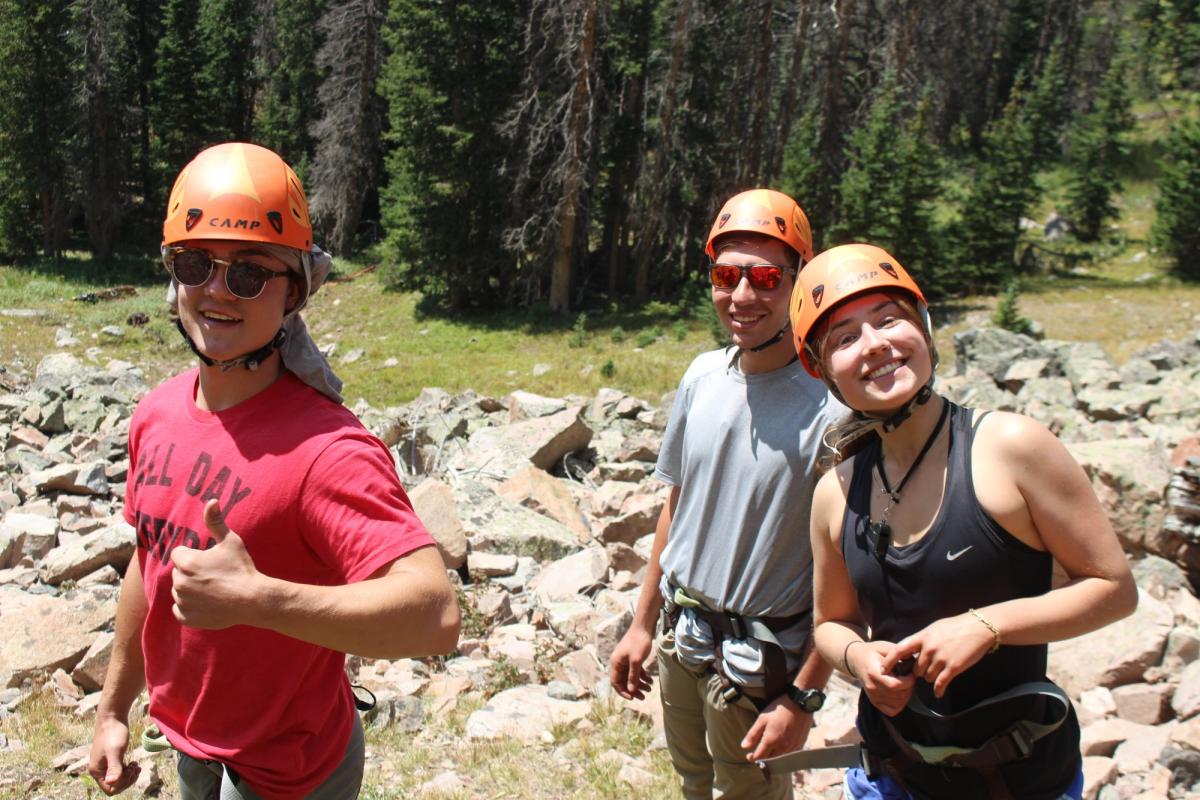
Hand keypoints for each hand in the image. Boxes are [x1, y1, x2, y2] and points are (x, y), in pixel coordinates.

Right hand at [88, 716, 139, 794]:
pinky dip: (128, 770)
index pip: (110, 789)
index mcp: (97, 771)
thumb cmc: (113, 733)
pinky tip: (135, 764)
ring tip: (136, 766)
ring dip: (129, 776)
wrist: (113, 717)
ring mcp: (106, 764)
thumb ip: (114, 767)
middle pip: (115, 786)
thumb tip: (112, 782)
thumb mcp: (115, 750)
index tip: (129, 772)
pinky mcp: (112, 758)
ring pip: (119, 779)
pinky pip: (120, 771)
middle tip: (135, 768)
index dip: (122, 784)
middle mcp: (99, 770)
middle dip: (127, 780)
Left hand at [170, 500, 261, 628]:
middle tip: (213, 575)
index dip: (193, 555)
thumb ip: (215, 522)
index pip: (178, 554)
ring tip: (213, 589)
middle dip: (191, 572)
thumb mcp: (231, 541)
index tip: (209, 560)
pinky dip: (190, 608)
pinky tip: (208, 603)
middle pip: (178, 573)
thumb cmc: (241, 568)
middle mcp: (180, 583)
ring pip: (179, 591)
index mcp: (187, 563)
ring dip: (190, 590)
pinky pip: (180, 610)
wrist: (253, 599)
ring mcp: (183, 602)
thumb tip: (212, 501)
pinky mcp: (187, 617)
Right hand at [609, 624, 654, 699]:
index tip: (632, 698)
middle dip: (633, 689)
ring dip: (639, 684)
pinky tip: (651, 681)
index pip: (616, 682)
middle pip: (624, 681)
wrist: (644, 627)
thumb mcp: (636, 661)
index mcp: (616, 663)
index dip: (623, 691)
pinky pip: (636, 671)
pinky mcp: (633, 657)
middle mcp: (619, 662)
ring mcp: (626, 660)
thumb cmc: (639, 642)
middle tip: (643, 697)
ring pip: (631, 677)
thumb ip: (633, 676)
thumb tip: (631, 690)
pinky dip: (642, 676)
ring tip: (650, 690)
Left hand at [741, 695, 814, 761]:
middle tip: (758, 754)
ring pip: (781, 759)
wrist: (800, 703)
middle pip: (770, 760)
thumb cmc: (779, 709)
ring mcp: (792, 747)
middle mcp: (782, 747)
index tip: (749, 756)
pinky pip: (790, 755)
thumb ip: (753, 734)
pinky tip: (781, 749)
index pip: (760, 757)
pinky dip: (784, 755)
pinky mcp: (800, 744)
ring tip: (768, 752)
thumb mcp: (762, 719)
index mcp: (771, 741)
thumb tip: (744, 747)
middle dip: (763, 759)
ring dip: (773, 758)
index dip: (752, 758)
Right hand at [852, 640, 914, 716]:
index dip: (908, 681)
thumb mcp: (884, 647)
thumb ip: (898, 652)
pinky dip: (900, 704)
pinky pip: (892, 710)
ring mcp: (872, 697)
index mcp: (873, 674)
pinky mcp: (874, 702)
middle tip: (910, 677)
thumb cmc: (873, 651)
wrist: (856, 659)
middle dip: (910, 687)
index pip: (894, 685)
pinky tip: (900, 693)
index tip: (912, 673)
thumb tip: (914, 659)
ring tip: (905, 683)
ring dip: (907, 695)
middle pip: (898, 695)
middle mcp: (871, 688)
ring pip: (898, 704)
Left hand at [881, 613, 994, 697]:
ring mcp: (941, 658)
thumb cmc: (956, 626)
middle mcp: (929, 648)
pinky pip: (940, 683)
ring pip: (927, 676)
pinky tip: (938, 693)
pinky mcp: (953, 667)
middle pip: (916, 669)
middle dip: (919, 672)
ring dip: (931, 677)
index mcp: (922, 637)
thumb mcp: (934, 628)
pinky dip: (938, 689)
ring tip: (938, 673)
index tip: (882, 670)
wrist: (978, 628)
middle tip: (926, 670)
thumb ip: (922, 639)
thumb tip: (911, 648)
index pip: (899, 650)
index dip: (889, 661)